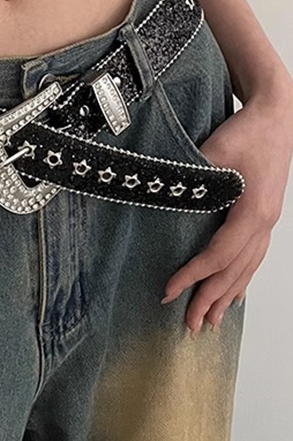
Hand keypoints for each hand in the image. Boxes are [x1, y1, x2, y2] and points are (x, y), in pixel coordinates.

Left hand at [160, 87, 292, 335]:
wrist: (277, 115)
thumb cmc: (248, 131)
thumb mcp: (213, 152)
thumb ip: (192, 180)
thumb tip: (163, 200)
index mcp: (252, 212)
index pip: (218, 256)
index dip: (193, 276)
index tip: (169, 291)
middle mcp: (264, 223)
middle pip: (235, 271)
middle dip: (211, 299)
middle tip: (190, 325)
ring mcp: (268, 221)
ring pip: (247, 268)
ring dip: (228, 295)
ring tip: (212, 320)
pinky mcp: (266, 215)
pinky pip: (254, 255)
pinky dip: (242, 277)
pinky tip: (236, 292)